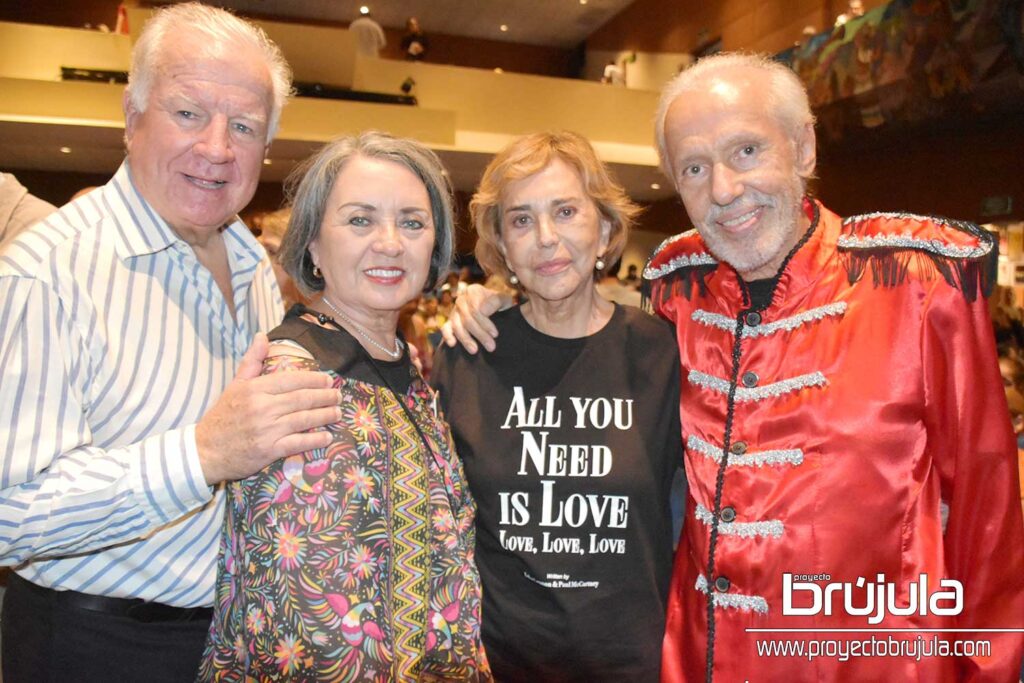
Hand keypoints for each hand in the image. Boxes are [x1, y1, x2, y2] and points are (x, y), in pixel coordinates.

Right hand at [196, 333, 340, 484]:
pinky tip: (327, 436)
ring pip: (304, 419)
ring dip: (325, 415)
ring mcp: (267, 429)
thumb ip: (252, 361)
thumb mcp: (234, 384)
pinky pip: (298, 443)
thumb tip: (262, 336)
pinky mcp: (268, 450)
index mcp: (255, 389)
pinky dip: (315, 440)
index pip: (292, 380)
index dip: (314, 379)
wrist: (205, 450)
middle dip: (325, 396)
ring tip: (338, 413)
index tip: (328, 380)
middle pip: (302, 399)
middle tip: (338, 395)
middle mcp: (262, 407)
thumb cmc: (222, 416)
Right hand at [440, 284, 512, 353]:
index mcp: (473, 291)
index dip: (485, 323)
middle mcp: (461, 299)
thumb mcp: (504, 300)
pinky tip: (452, 344)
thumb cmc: (500, 305)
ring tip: (475, 351)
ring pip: (457, 326)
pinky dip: (447, 336)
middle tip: (491, 347)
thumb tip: (483, 311)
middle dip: (480, 334)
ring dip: (466, 339)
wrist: (494, 309)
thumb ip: (495, 301)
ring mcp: (454, 311)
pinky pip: (445, 328)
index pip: (475, 309)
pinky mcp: (450, 322)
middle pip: (467, 319)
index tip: (495, 334)